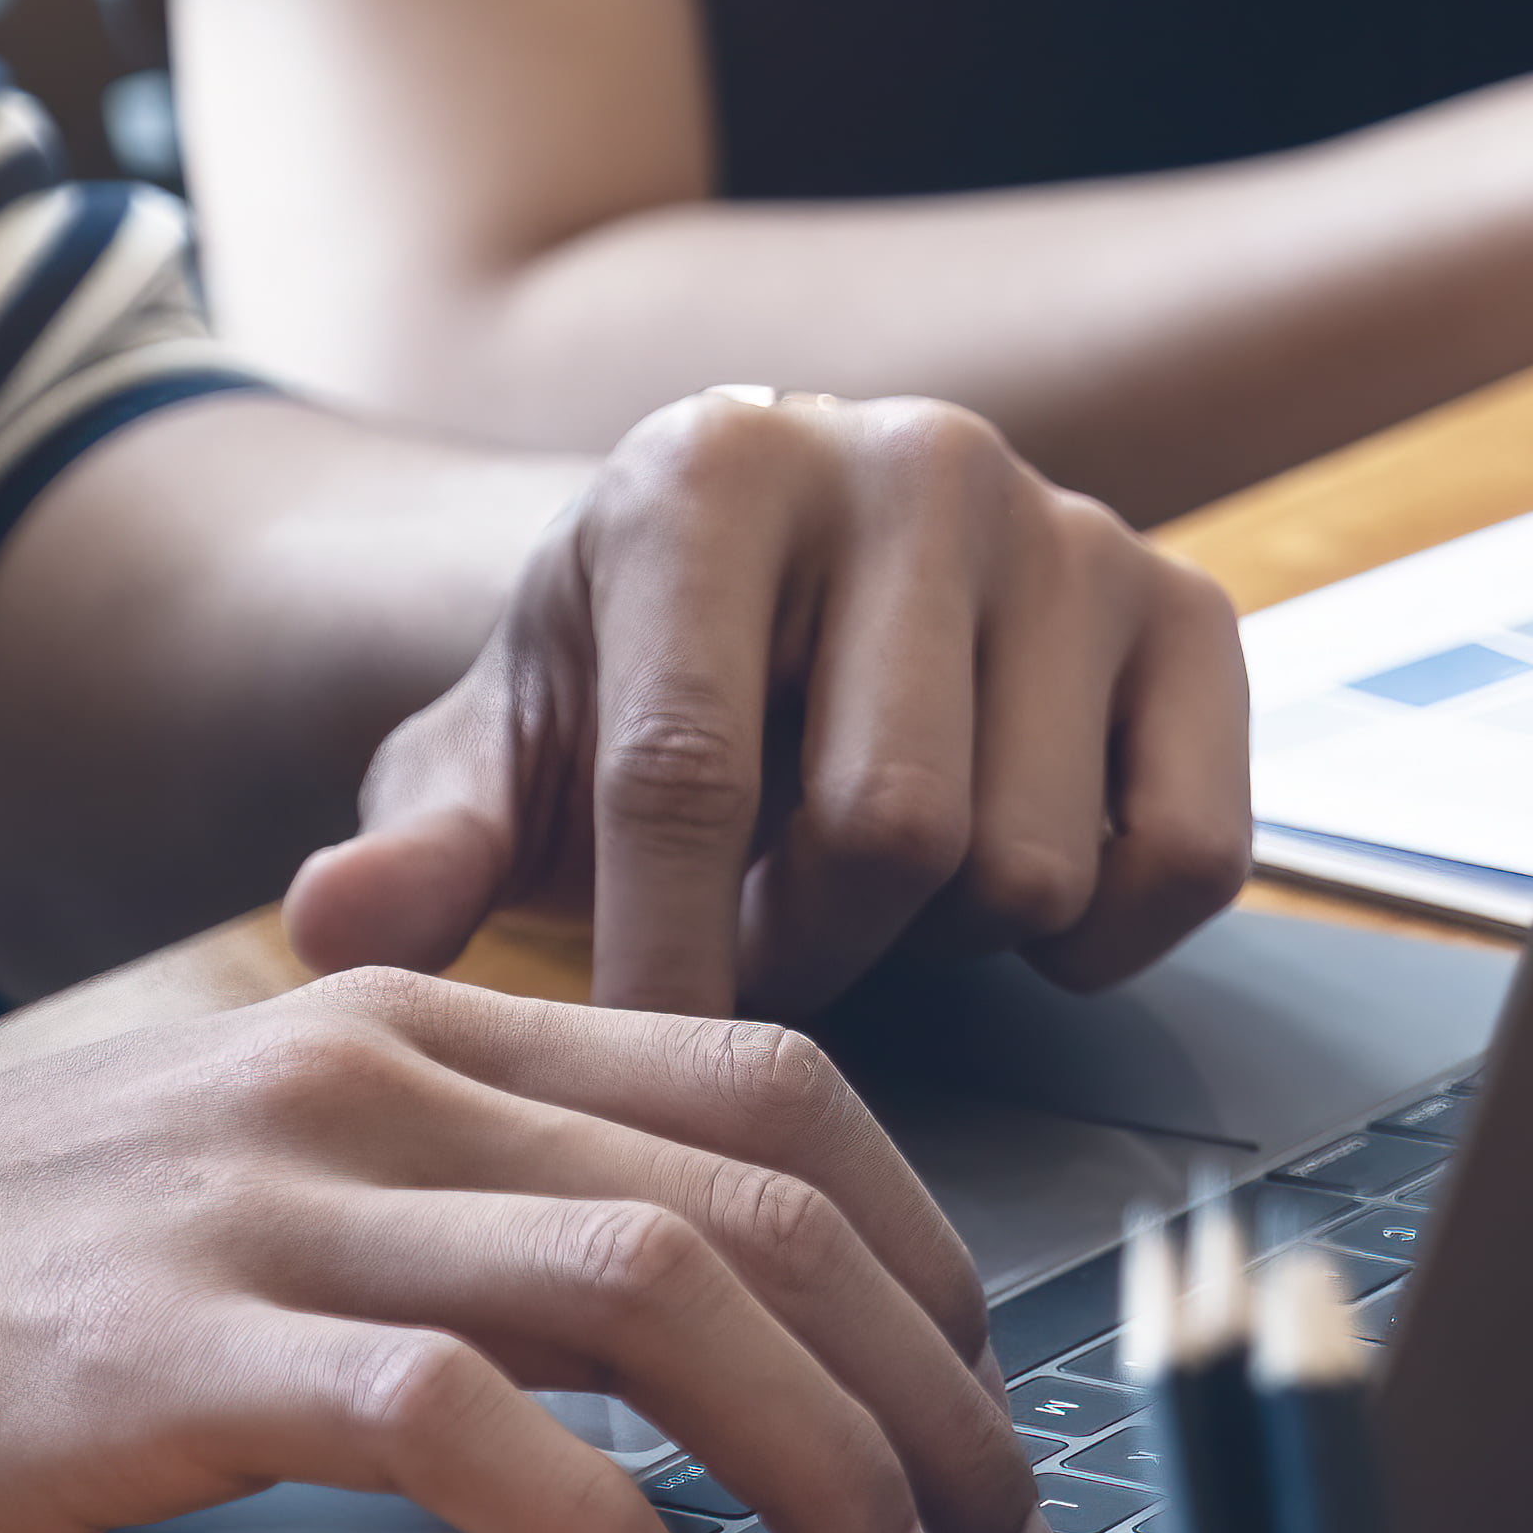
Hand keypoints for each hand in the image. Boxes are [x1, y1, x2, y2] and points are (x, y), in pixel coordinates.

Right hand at [0, 969, 1081, 1532]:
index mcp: (418, 1024)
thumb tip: (686, 1312)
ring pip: (664, 1288)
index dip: (936, 1268)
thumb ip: (453, 1200)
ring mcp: (275, 1201)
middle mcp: (377, 1076)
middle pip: (775, 1196)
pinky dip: (605, 1530)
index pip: (782, 1091)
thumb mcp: (251, 1174)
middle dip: (942, 1397)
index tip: (995, 1432)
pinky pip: (458, 1415)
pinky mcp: (174, 1348)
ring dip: (833, 1468)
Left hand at [280, 387, 1254, 1016]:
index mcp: (713, 471)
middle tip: (756, 939)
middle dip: (806, 944)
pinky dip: (1096, 935)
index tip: (642, 1072)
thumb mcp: (498, 751)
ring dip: (938, 937)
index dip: (664, 958)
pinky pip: (1187, 859)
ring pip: (1030, 860)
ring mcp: (1074, 527)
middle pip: (889, 831)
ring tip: (862, 886)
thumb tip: (337, 929)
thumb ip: (426, 841)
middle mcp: (914, 460)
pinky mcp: (1195, 610)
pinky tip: (1002, 892)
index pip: (690, 768)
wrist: (768, 590)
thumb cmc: (625, 691)